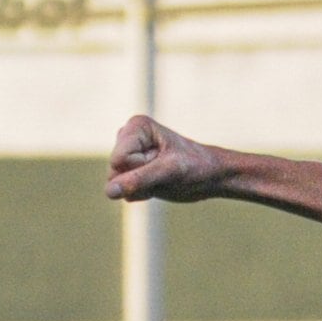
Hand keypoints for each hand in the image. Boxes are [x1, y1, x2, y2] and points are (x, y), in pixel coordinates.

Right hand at [106, 114, 227, 202]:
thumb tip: (108, 191)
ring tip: (162, 178)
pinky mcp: (130, 171)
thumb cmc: (196, 167)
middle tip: (164, 173)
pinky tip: (158, 184)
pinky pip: (123, 191)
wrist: (212, 176)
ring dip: (141, 187)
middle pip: (115, 171)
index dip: (141, 167)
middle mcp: (127, 137)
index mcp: (136, 127)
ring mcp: (128, 155)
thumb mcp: (169, 172)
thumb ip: (138, 180)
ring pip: (116, 183)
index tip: (163, 161)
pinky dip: (142, 193)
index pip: (119, 159)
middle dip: (139, 179)